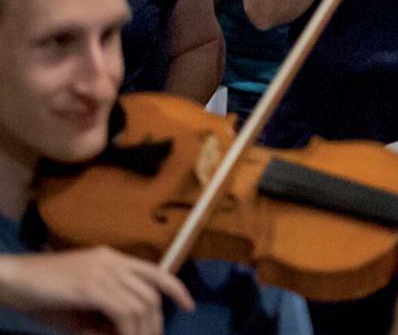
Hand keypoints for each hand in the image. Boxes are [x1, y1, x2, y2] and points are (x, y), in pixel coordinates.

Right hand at [0, 247, 193, 334]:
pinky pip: (122, 309)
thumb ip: (100, 319)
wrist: (14, 280)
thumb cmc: (42, 295)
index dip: (175, 288)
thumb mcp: (77, 309)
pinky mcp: (90, 286)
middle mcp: (112, 261)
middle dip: (157, 320)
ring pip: (140, 302)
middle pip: (151, 291)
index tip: (189, 305)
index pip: (154, 270)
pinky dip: (128, 329)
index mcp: (112, 259)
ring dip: (144, 330)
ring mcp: (102, 271)